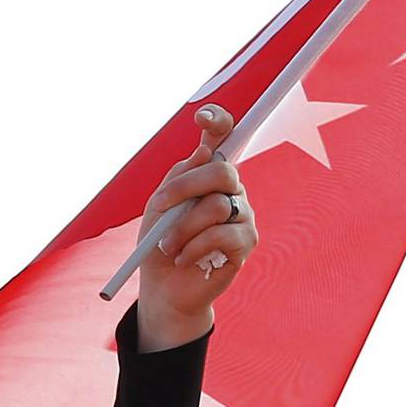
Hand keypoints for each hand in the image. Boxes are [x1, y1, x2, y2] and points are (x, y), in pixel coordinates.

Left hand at [135, 103, 256, 349]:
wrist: (164, 289)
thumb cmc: (160, 245)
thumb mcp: (159, 210)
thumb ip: (177, 180)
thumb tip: (203, 153)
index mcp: (210, 176)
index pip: (223, 139)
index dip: (218, 121)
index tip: (201, 116)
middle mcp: (232, 190)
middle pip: (222, 171)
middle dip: (185, 188)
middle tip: (159, 209)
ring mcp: (243, 215)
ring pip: (217, 207)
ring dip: (182, 229)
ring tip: (167, 247)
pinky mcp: (246, 243)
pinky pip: (222, 236)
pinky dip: (194, 248)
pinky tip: (184, 259)